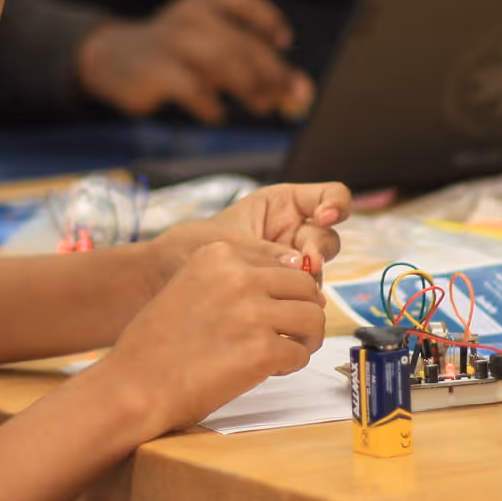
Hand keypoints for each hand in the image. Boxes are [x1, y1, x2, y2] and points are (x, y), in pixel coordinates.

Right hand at [75, 0, 315, 122]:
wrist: (112, 57)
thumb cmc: (175, 52)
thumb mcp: (211, 44)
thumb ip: (254, 63)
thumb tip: (302, 91)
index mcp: (205, 1)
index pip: (242, 0)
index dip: (267, 19)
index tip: (284, 42)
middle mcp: (189, 15)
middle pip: (239, 41)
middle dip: (271, 69)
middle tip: (291, 93)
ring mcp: (170, 41)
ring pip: (220, 61)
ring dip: (248, 86)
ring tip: (263, 105)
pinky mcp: (155, 70)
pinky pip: (191, 87)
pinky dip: (210, 104)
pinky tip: (218, 114)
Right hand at [88, 241, 327, 437]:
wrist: (135, 385)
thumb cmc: (157, 344)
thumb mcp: (188, 286)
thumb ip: (232, 277)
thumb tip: (293, 275)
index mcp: (218, 255)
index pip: (283, 262)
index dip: (284, 291)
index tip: (274, 309)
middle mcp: (239, 277)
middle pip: (306, 287)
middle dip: (303, 311)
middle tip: (290, 333)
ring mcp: (253, 313)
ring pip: (314, 318)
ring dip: (305, 338)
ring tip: (284, 351)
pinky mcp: (262, 351)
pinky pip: (300, 354)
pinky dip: (290, 366)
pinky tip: (267, 370)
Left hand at [155, 181, 351, 281]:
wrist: (166, 277)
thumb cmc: (192, 245)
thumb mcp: (229, 242)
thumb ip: (265, 252)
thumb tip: (302, 265)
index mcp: (282, 204)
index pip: (329, 196)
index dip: (335, 204)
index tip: (325, 217)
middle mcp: (293, 231)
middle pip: (328, 236)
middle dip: (319, 249)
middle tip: (309, 264)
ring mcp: (291, 261)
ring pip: (320, 268)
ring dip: (311, 278)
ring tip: (292, 289)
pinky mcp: (285, 290)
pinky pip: (305, 293)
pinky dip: (301, 300)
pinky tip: (290, 305)